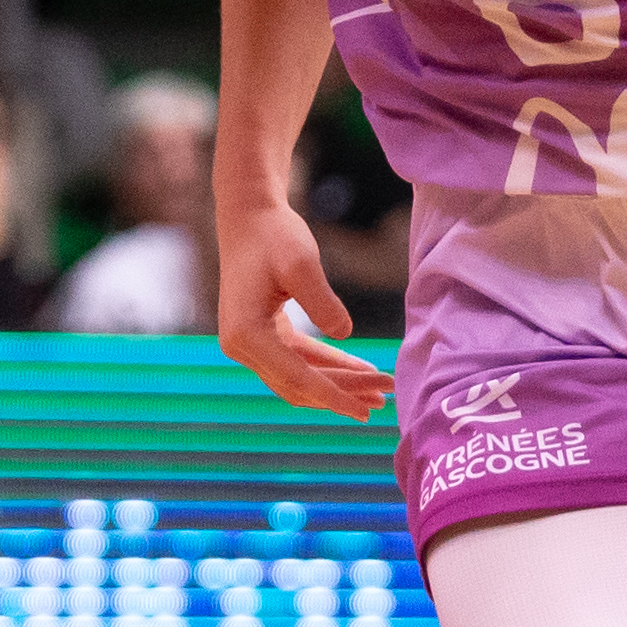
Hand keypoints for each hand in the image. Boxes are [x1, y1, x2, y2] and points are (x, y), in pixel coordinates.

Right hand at [218, 194, 393, 420]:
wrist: (249, 215)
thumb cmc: (275, 235)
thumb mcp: (302, 265)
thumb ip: (323, 303)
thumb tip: (345, 334)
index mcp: (246, 335)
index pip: (297, 378)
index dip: (334, 395)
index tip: (364, 411)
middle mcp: (241, 347)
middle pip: (300, 384)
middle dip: (343, 392)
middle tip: (385, 396)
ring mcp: (249, 343)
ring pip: (300, 377)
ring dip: (338, 384)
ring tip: (378, 392)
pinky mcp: (261, 334)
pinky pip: (299, 360)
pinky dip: (328, 366)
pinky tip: (359, 369)